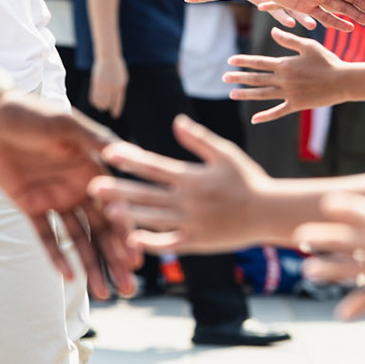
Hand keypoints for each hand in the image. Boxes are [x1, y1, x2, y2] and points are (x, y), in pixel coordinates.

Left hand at [0, 93, 135, 299]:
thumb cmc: (31, 114)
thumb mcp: (65, 124)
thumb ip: (94, 140)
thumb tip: (126, 153)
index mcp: (91, 170)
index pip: (114, 207)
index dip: (127, 233)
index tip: (140, 256)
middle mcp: (77, 188)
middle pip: (101, 230)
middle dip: (116, 259)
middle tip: (130, 288)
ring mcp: (54, 198)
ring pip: (78, 239)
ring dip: (92, 265)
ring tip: (106, 293)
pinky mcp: (29, 205)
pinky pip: (46, 236)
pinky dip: (56, 256)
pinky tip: (68, 277)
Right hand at [88, 53, 127, 118]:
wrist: (108, 57)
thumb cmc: (117, 68)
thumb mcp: (122, 78)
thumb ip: (120, 89)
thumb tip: (117, 100)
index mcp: (120, 86)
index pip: (118, 101)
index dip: (116, 109)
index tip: (115, 116)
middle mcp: (112, 87)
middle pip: (109, 103)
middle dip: (107, 107)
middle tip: (105, 109)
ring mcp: (103, 85)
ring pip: (101, 101)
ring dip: (101, 105)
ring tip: (101, 108)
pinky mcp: (96, 83)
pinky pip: (94, 95)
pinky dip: (94, 101)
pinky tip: (95, 104)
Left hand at [89, 114, 275, 254]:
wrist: (270, 213)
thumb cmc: (248, 179)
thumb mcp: (225, 153)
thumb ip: (199, 139)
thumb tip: (176, 120)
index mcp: (193, 177)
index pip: (155, 167)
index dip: (131, 159)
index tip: (109, 151)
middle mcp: (189, 200)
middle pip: (148, 194)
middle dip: (119, 189)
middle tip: (93, 186)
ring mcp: (192, 223)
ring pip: (155, 219)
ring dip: (130, 215)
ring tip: (107, 211)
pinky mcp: (198, 242)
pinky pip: (170, 243)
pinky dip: (151, 243)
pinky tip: (131, 240)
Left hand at [222, 26, 347, 123]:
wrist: (343, 81)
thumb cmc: (328, 61)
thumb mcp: (308, 46)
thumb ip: (289, 40)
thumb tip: (272, 32)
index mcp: (285, 64)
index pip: (259, 62)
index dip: (244, 61)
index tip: (230, 60)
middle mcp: (284, 80)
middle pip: (257, 78)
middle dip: (239, 77)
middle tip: (224, 77)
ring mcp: (289, 94)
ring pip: (263, 94)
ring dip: (246, 94)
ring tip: (232, 94)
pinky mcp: (296, 105)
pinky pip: (278, 111)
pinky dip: (266, 116)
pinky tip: (254, 119)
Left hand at [293, 154, 364, 316]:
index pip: (346, 208)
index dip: (335, 205)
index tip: (326, 205)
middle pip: (336, 239)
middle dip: (317, 237)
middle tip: (299, 237)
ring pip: (343, 270)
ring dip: (324, 271)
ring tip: (308, 271)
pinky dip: (353, 308)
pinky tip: (341, 315)